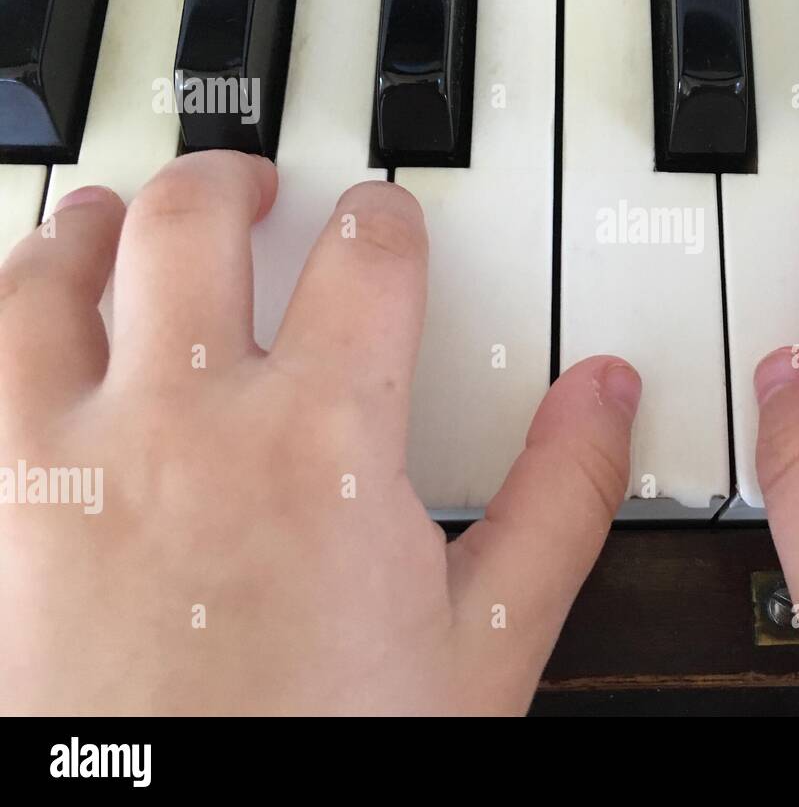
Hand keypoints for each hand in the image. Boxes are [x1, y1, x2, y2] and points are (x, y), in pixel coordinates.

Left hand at [0, 152, 638, 714]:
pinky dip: (2, 315)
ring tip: (110, 218)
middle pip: (193, 221)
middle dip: (230, 180)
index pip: (366, 255)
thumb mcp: (487, 642)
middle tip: (252, 185)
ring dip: (89, 227)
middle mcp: (186, 423)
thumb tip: (606, 393)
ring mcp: (70, 462)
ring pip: (55, 276)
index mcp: (323, 440)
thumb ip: (561, 498)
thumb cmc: (332, 753)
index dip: (386, 216)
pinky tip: (24, 324)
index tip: (387, 221)